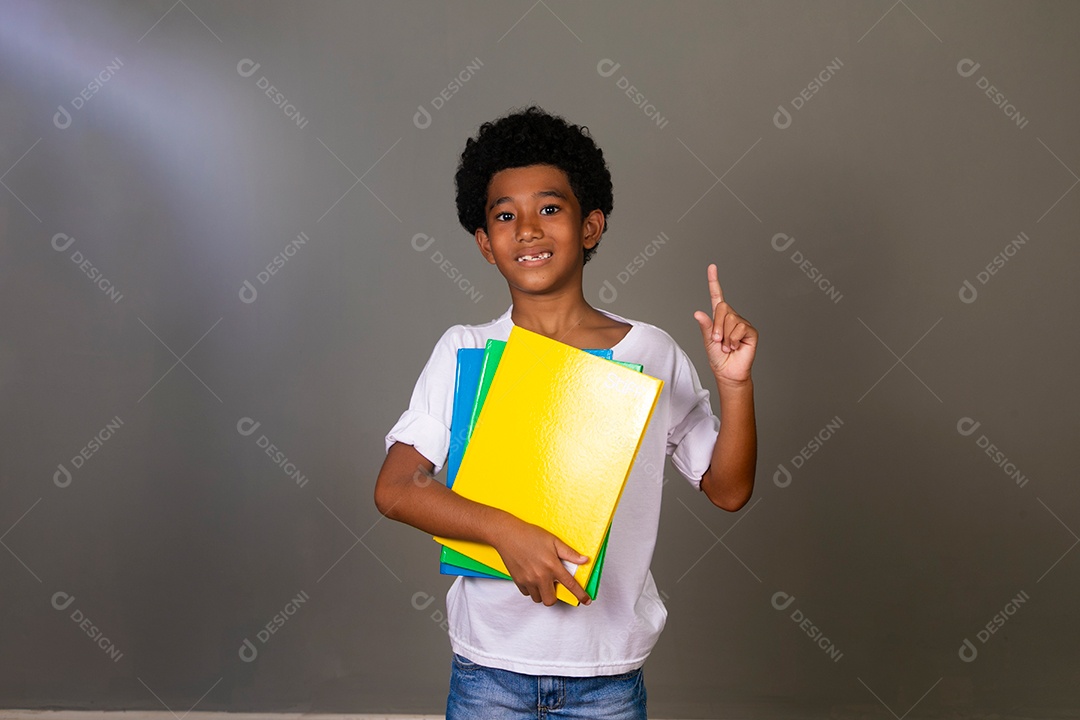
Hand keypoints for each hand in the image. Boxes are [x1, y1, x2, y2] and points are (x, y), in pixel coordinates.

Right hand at [491, 517, 591, 605]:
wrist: (508, 535)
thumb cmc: (530, 535)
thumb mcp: (554, 541)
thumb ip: (569, 553)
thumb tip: (584, 560)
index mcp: (552, 565)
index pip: (570, 585)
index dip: (580, 595)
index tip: (586, 601)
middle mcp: (540, 576)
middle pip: (551, 600)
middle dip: (554, 596)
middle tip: (554, 585)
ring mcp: (528, 580)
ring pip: (538, 598)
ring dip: (542, 593)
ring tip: (542, 580)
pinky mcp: (518, 581)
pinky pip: (527, 593)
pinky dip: (531, 589)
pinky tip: (532, 577)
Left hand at [692, 263, 757, 384]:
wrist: (728, 372)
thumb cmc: (718, 358)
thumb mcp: (707, 341)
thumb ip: (705, 327)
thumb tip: (698, 312)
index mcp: (719, 318)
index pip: (716, 296)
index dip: (714, 281)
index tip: (712, 267)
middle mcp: (731, 317)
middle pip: (722, 308)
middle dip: (716, 326)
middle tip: (717, 340)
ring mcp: (742, 323)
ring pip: (730, 319)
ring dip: (725, 336)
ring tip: (727, 346)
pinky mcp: (751, 331)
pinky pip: (739, 328)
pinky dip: (733, 339)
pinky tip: (735, 347)